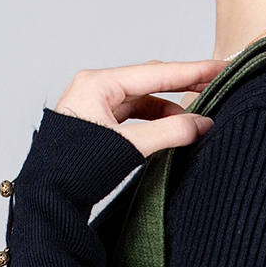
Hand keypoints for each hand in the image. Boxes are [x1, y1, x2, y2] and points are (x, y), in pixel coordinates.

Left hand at [54, 59, 224, 157]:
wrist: (47, 198)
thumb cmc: (76, 170)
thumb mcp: (129, 148)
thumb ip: (169, 133)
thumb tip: (203, 125)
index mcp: (97, 84)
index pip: (155, 73)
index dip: (191, 71)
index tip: (219, 67)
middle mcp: (94, 89)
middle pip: (149, 81)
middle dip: (182, 87)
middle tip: (214, 87)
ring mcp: (94, 107)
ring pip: (142, 101)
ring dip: (169, 109)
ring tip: (194, 121)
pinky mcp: (96, 125)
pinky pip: (132, 116)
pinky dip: (154, 122)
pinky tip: (171, 131)